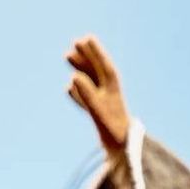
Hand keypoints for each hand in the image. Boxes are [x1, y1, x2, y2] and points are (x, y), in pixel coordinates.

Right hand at [66, 36, 128, 152]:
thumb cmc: (113, 130)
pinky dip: (79, 92)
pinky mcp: (100, 114)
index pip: (105, 65)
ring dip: (80, 69)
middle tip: (76, 43)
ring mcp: (104, 102)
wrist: (122, 150)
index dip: (96, 52)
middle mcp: (110, 92)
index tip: (86, 38)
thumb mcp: (98, 110)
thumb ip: (87, 94)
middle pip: (97, 70)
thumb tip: (73, 78)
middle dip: (87, 56)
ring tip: (67, 57)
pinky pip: (87, 98)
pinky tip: (68, 89)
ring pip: (91, 81)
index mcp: (113, 88)